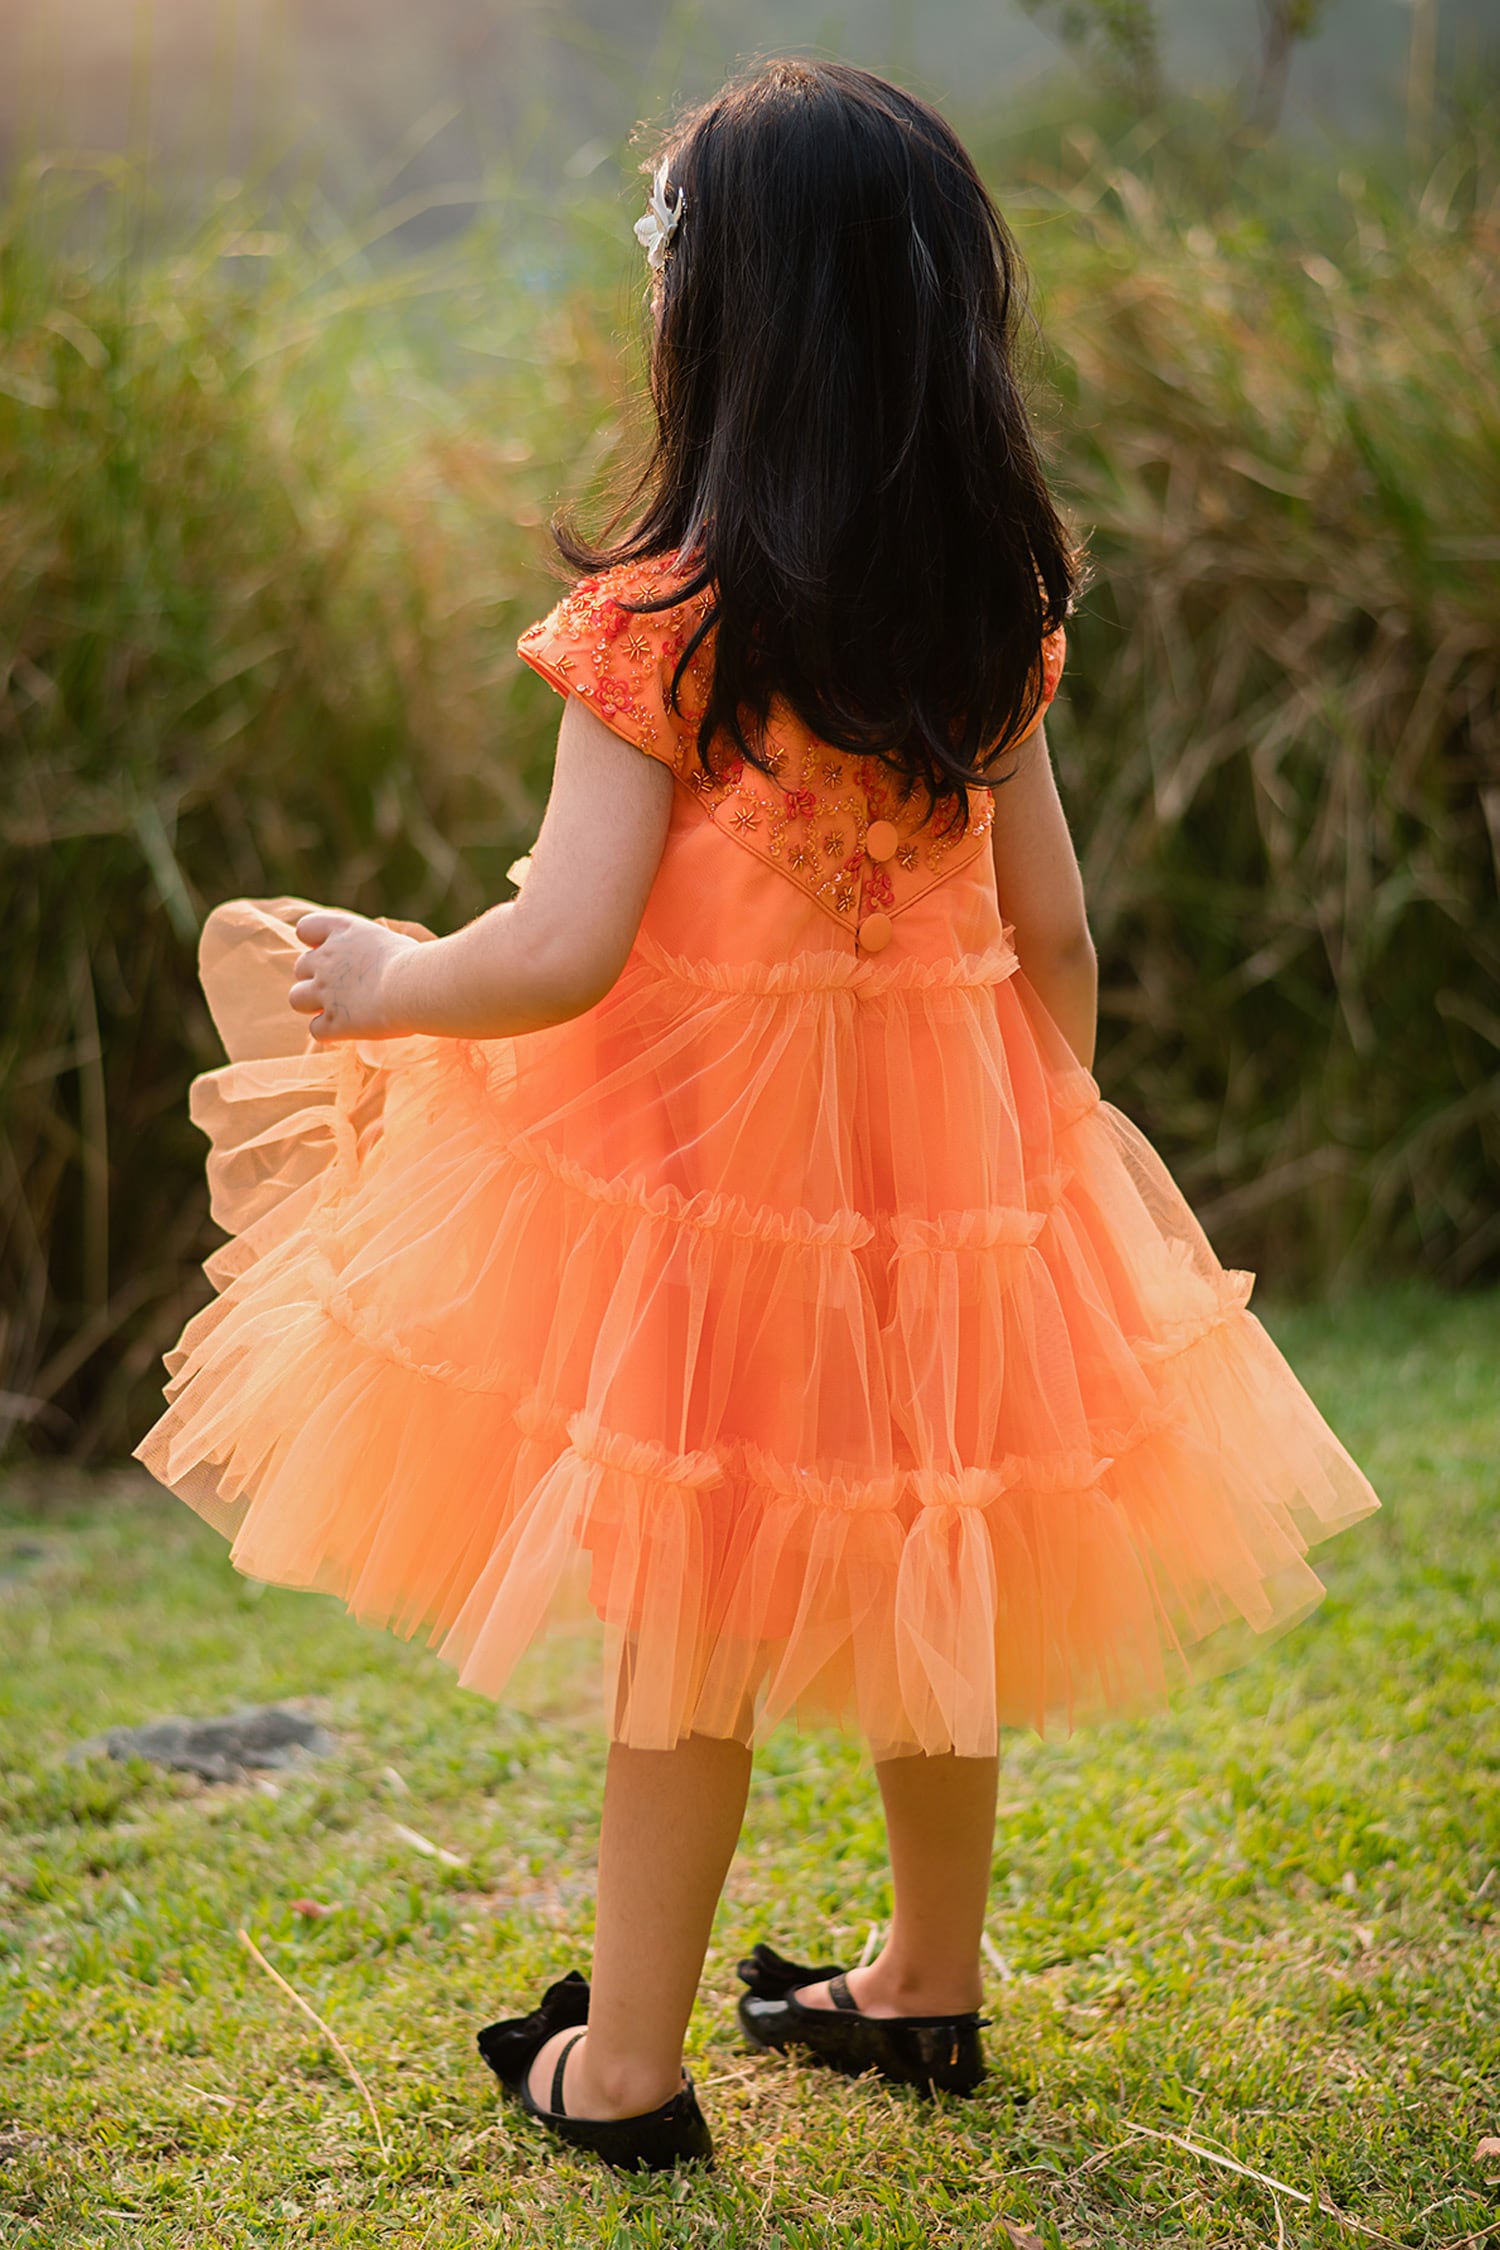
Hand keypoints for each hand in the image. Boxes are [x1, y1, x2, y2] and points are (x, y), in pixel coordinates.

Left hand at [289, 910, 419, 1041]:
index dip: (314, 940)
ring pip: (296, 999)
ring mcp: (324, 992)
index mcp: (342, 931)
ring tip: (338, 1010)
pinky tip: (349, 1031)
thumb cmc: (419, 962)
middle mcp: (325, 959)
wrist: (416, 986)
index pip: (306, 928)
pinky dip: (329, 1032)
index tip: (333, 951)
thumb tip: (375, 960)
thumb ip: (371, 948)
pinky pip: (316, 1030)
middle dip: (316, 978)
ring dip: (313, 1005)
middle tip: (344, 987)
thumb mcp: (393, 941)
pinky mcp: (333, 1023)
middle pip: (300, 967)